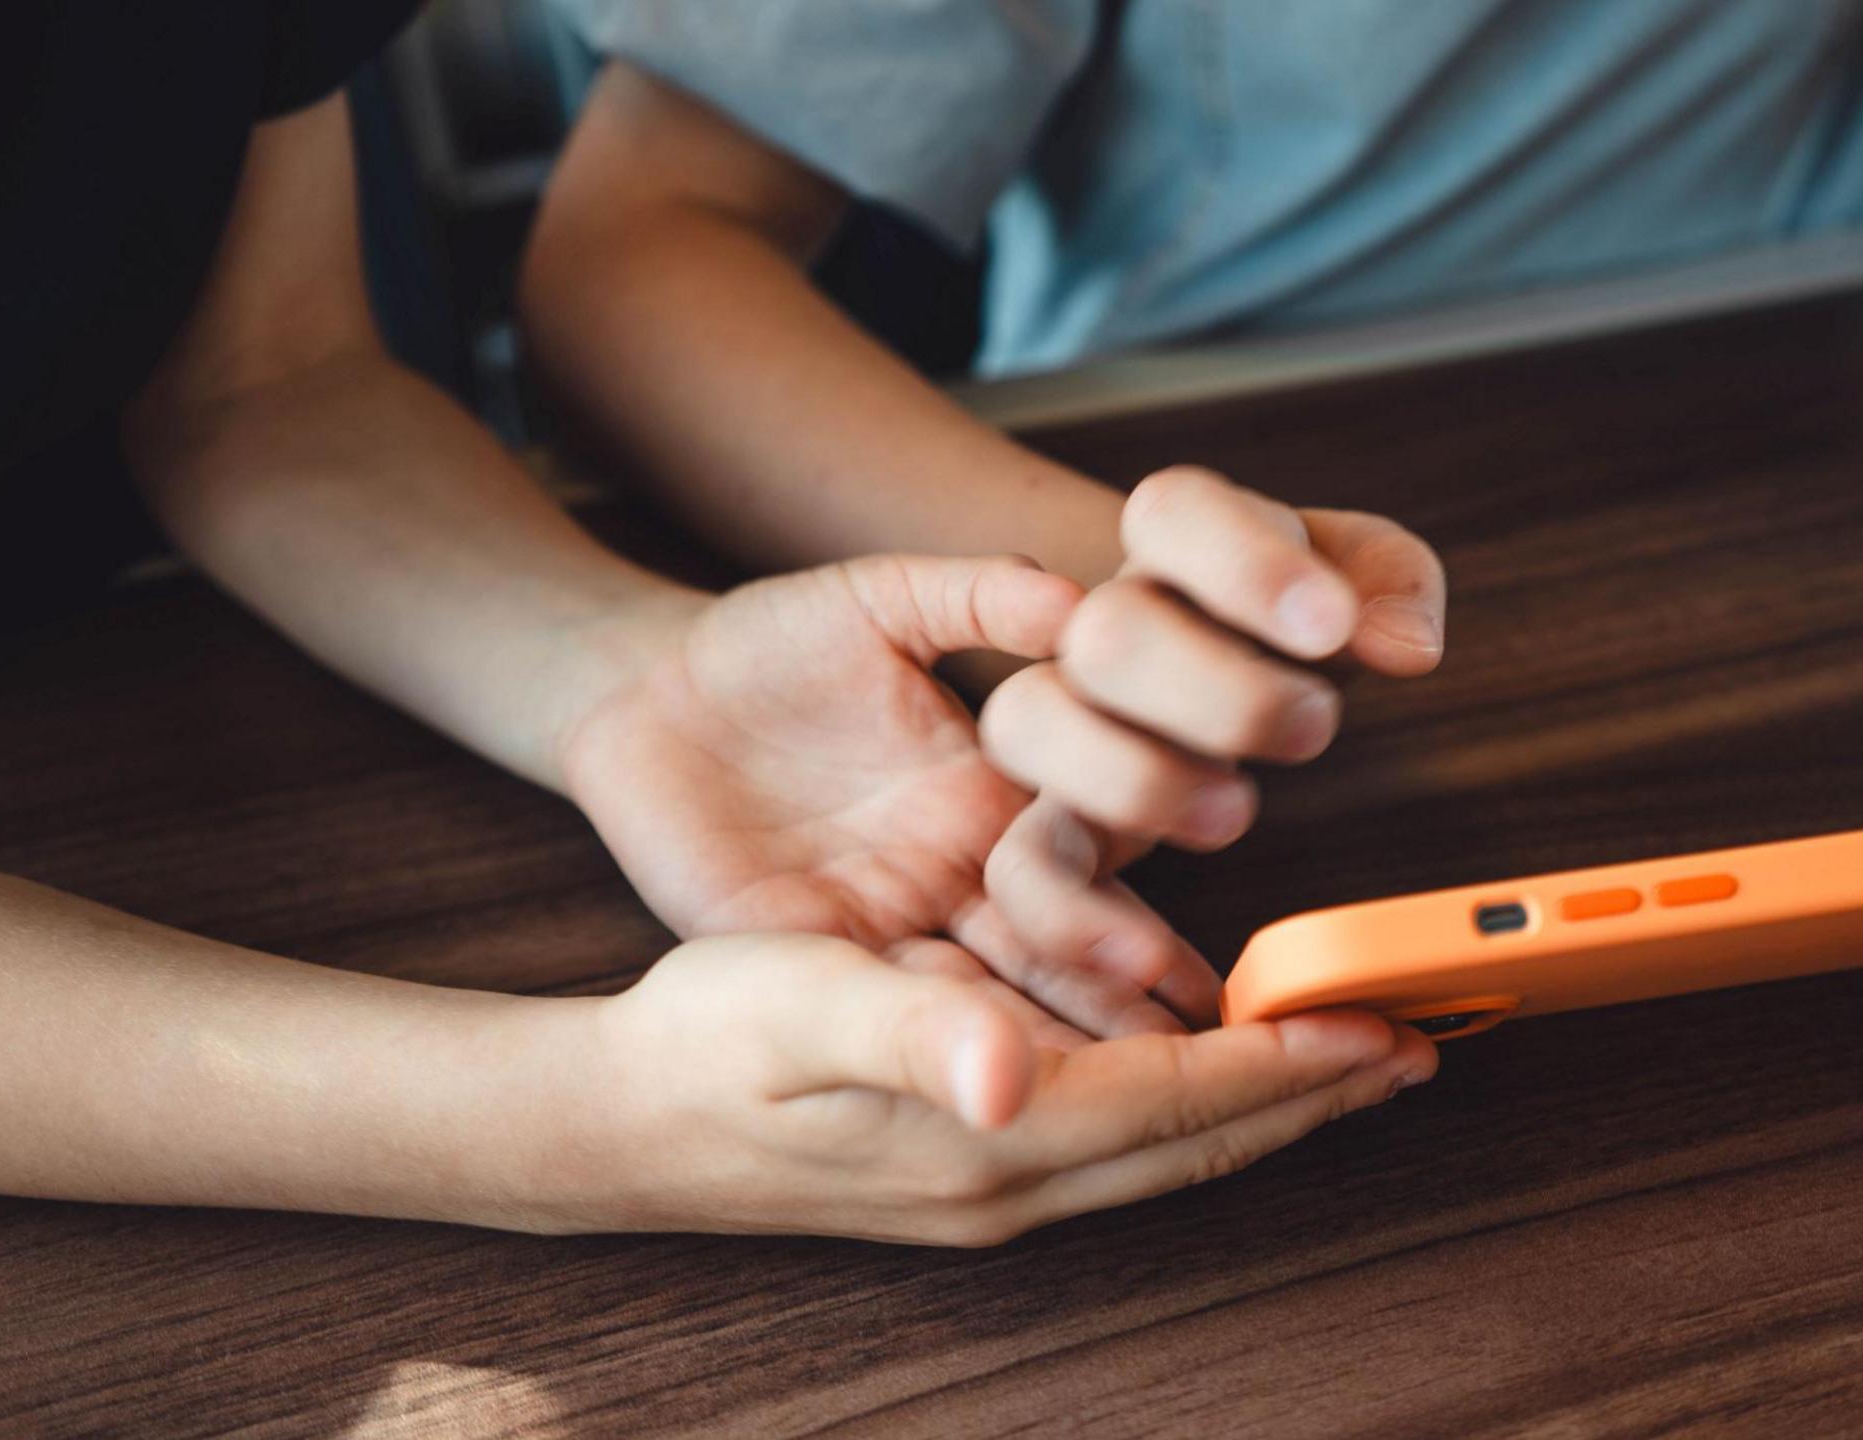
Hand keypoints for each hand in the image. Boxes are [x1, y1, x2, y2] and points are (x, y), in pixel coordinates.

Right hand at [545, 933, 1435, 1243]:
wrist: (613, 1120)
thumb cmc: (701, 1045)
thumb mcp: (797, 1011)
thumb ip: (909, 1038)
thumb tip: (1009, 1077)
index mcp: (990, 1133)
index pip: (1181, 1097)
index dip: (1289, 1062)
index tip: (1386, 1025)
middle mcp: (1011, 1178)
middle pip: (1201, 1140)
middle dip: (1313, 1094)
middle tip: (1415, 1042)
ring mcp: (993, 1186)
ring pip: (1168, 1149)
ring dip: (1263, 1103)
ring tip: (1344, 1057)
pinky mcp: (971, 1166)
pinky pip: (1120, 1141)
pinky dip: (1189, 1100)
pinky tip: (1206, 1062)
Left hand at [559, 553, 1212, 1036]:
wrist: (637, 693)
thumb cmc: (767, 641)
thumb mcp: (877, 599)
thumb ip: (973, 593)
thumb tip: (1078, 599)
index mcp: (996, 788)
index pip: (1098, 832)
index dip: (1150, 844)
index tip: (1224, 852)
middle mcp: (963, 871)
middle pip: (1067, 937)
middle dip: (1130, 970)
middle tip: (1200, 1006)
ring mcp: (894, 925)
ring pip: (994, 995)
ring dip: (1060, 1033)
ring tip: (1137, 1073)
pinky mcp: (814, 963)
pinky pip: (894, 1014)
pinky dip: (952, 1048)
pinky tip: (1005, 1085)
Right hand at [975, 467, 1446, 1020]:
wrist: (1222, 662)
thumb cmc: (1293, 619)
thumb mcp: (1358, 576)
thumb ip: (1388, 582)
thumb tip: (1403, 642)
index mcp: (1177, 540)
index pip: (1177, 511)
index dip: (1247, 564)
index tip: (1332, 625)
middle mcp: (1102, 620)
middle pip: (1108, 631)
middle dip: (1216, 689)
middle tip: (1313, 728)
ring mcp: (1063, 717)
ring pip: (1028, 726)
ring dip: (1132, 781)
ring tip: (1232, 814)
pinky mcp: (1054, 819)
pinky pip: (1024, 864)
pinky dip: (1075, 916)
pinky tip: (1154, 959)